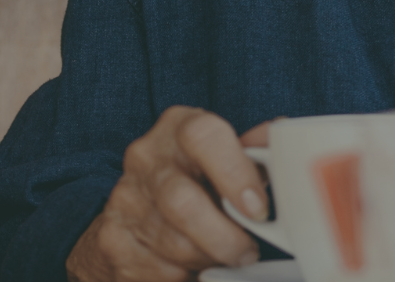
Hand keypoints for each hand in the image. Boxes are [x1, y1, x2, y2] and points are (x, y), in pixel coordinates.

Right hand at [66, 107, 272, 281]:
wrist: (138, 209)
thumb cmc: (199, 178)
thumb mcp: (228, 156)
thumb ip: (256, 152)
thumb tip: (283, 144)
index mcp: (179, 127)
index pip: (203, 136)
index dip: (235, 173)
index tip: (258, 208)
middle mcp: (146, 158)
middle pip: (183, 203)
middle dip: (225, 237)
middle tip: (247, 251)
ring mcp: (124, 198)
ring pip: (173, 244)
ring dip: (209, 258)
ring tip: (224, 256)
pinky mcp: (112, 239)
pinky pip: (156, 270)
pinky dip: (184, 275)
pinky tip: (192, 265)